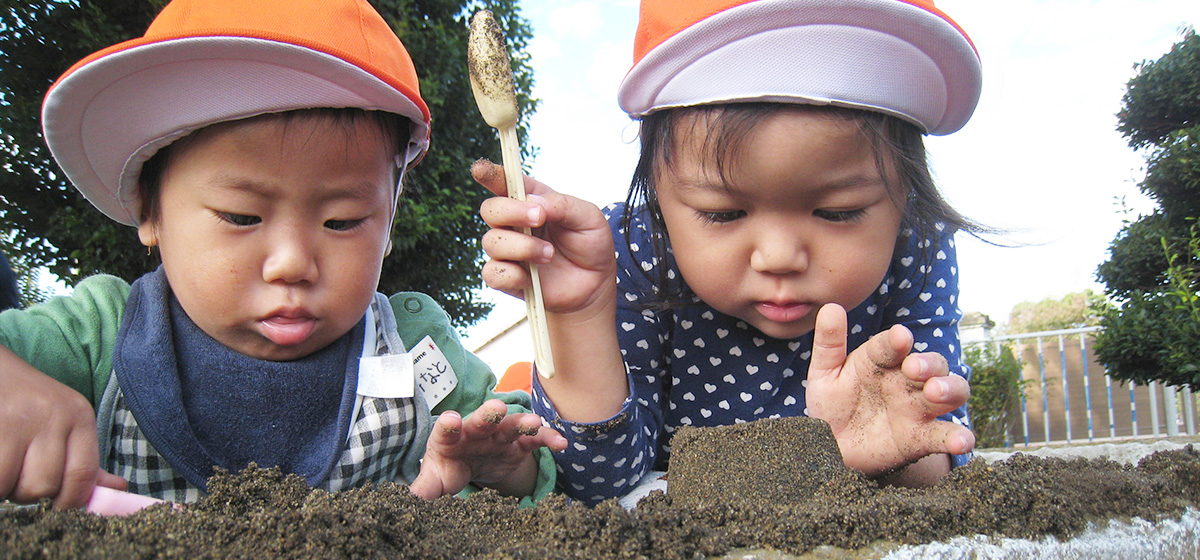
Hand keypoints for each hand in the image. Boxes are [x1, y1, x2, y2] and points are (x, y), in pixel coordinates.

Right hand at [0, 346, 127, 508]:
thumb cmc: (30, 404)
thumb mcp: (66, 423)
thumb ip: (86, 461)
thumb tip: (117, 489)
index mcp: (79, 416)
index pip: (83, 475)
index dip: (69, 502)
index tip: (56, 507)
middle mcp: (54, 416)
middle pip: (45, 485)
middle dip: (30, 494)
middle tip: (21, 478)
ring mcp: (19, 420)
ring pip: (15, 485)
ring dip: (7, 488)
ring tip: (7, 468)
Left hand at [408, 399, 566, 498]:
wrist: (473, 465)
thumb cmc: (450, 468)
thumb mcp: (436, 479)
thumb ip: (426, 487)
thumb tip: (412, 499)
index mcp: (450, 438)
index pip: (447, 430)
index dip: (448, 425)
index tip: (450, 421)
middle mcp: (476, 431)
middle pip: (482, 420)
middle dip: (488, 414)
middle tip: (495, 408)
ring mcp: (499, 435)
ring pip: (511, 425)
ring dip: (522, 422)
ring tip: (534, 422)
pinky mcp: (519, 444)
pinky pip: (534, 439)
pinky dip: (547, 438)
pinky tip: (561, 443)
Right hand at [474, 160, 616, 316]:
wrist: (594, 285)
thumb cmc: (590, 246)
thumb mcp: (589, 218)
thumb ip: (563, 205)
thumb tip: (534, 203)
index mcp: (533, 201)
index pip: (505, 182)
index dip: (490, 174)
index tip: (480, 169)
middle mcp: (515, 222)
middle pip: (490, 209)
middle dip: (511, 211)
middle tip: (539, 218)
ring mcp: (509, 250)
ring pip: (492, 242)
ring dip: (523, 247)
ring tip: (549, 254)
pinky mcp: (508, 276)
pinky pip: (492, 273)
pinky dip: (512, 275)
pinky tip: (531, 278)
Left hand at [805, 304, 973, 481]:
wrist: (832, 446)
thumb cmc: (832, 403)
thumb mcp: (825, 373)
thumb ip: (829, 342)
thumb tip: (831, 307)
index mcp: (882, 360)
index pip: (893, 345)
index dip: (897, 341)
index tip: (900, 337)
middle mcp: (906, 380)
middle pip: (932, 364)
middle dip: (928, 364)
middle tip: (914, 368)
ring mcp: (918, 408)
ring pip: (950, 392)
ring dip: (950, 389)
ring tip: (936, 392)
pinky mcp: (922, 437)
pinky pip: (945, 435)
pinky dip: (959, 437)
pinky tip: (963, 441)